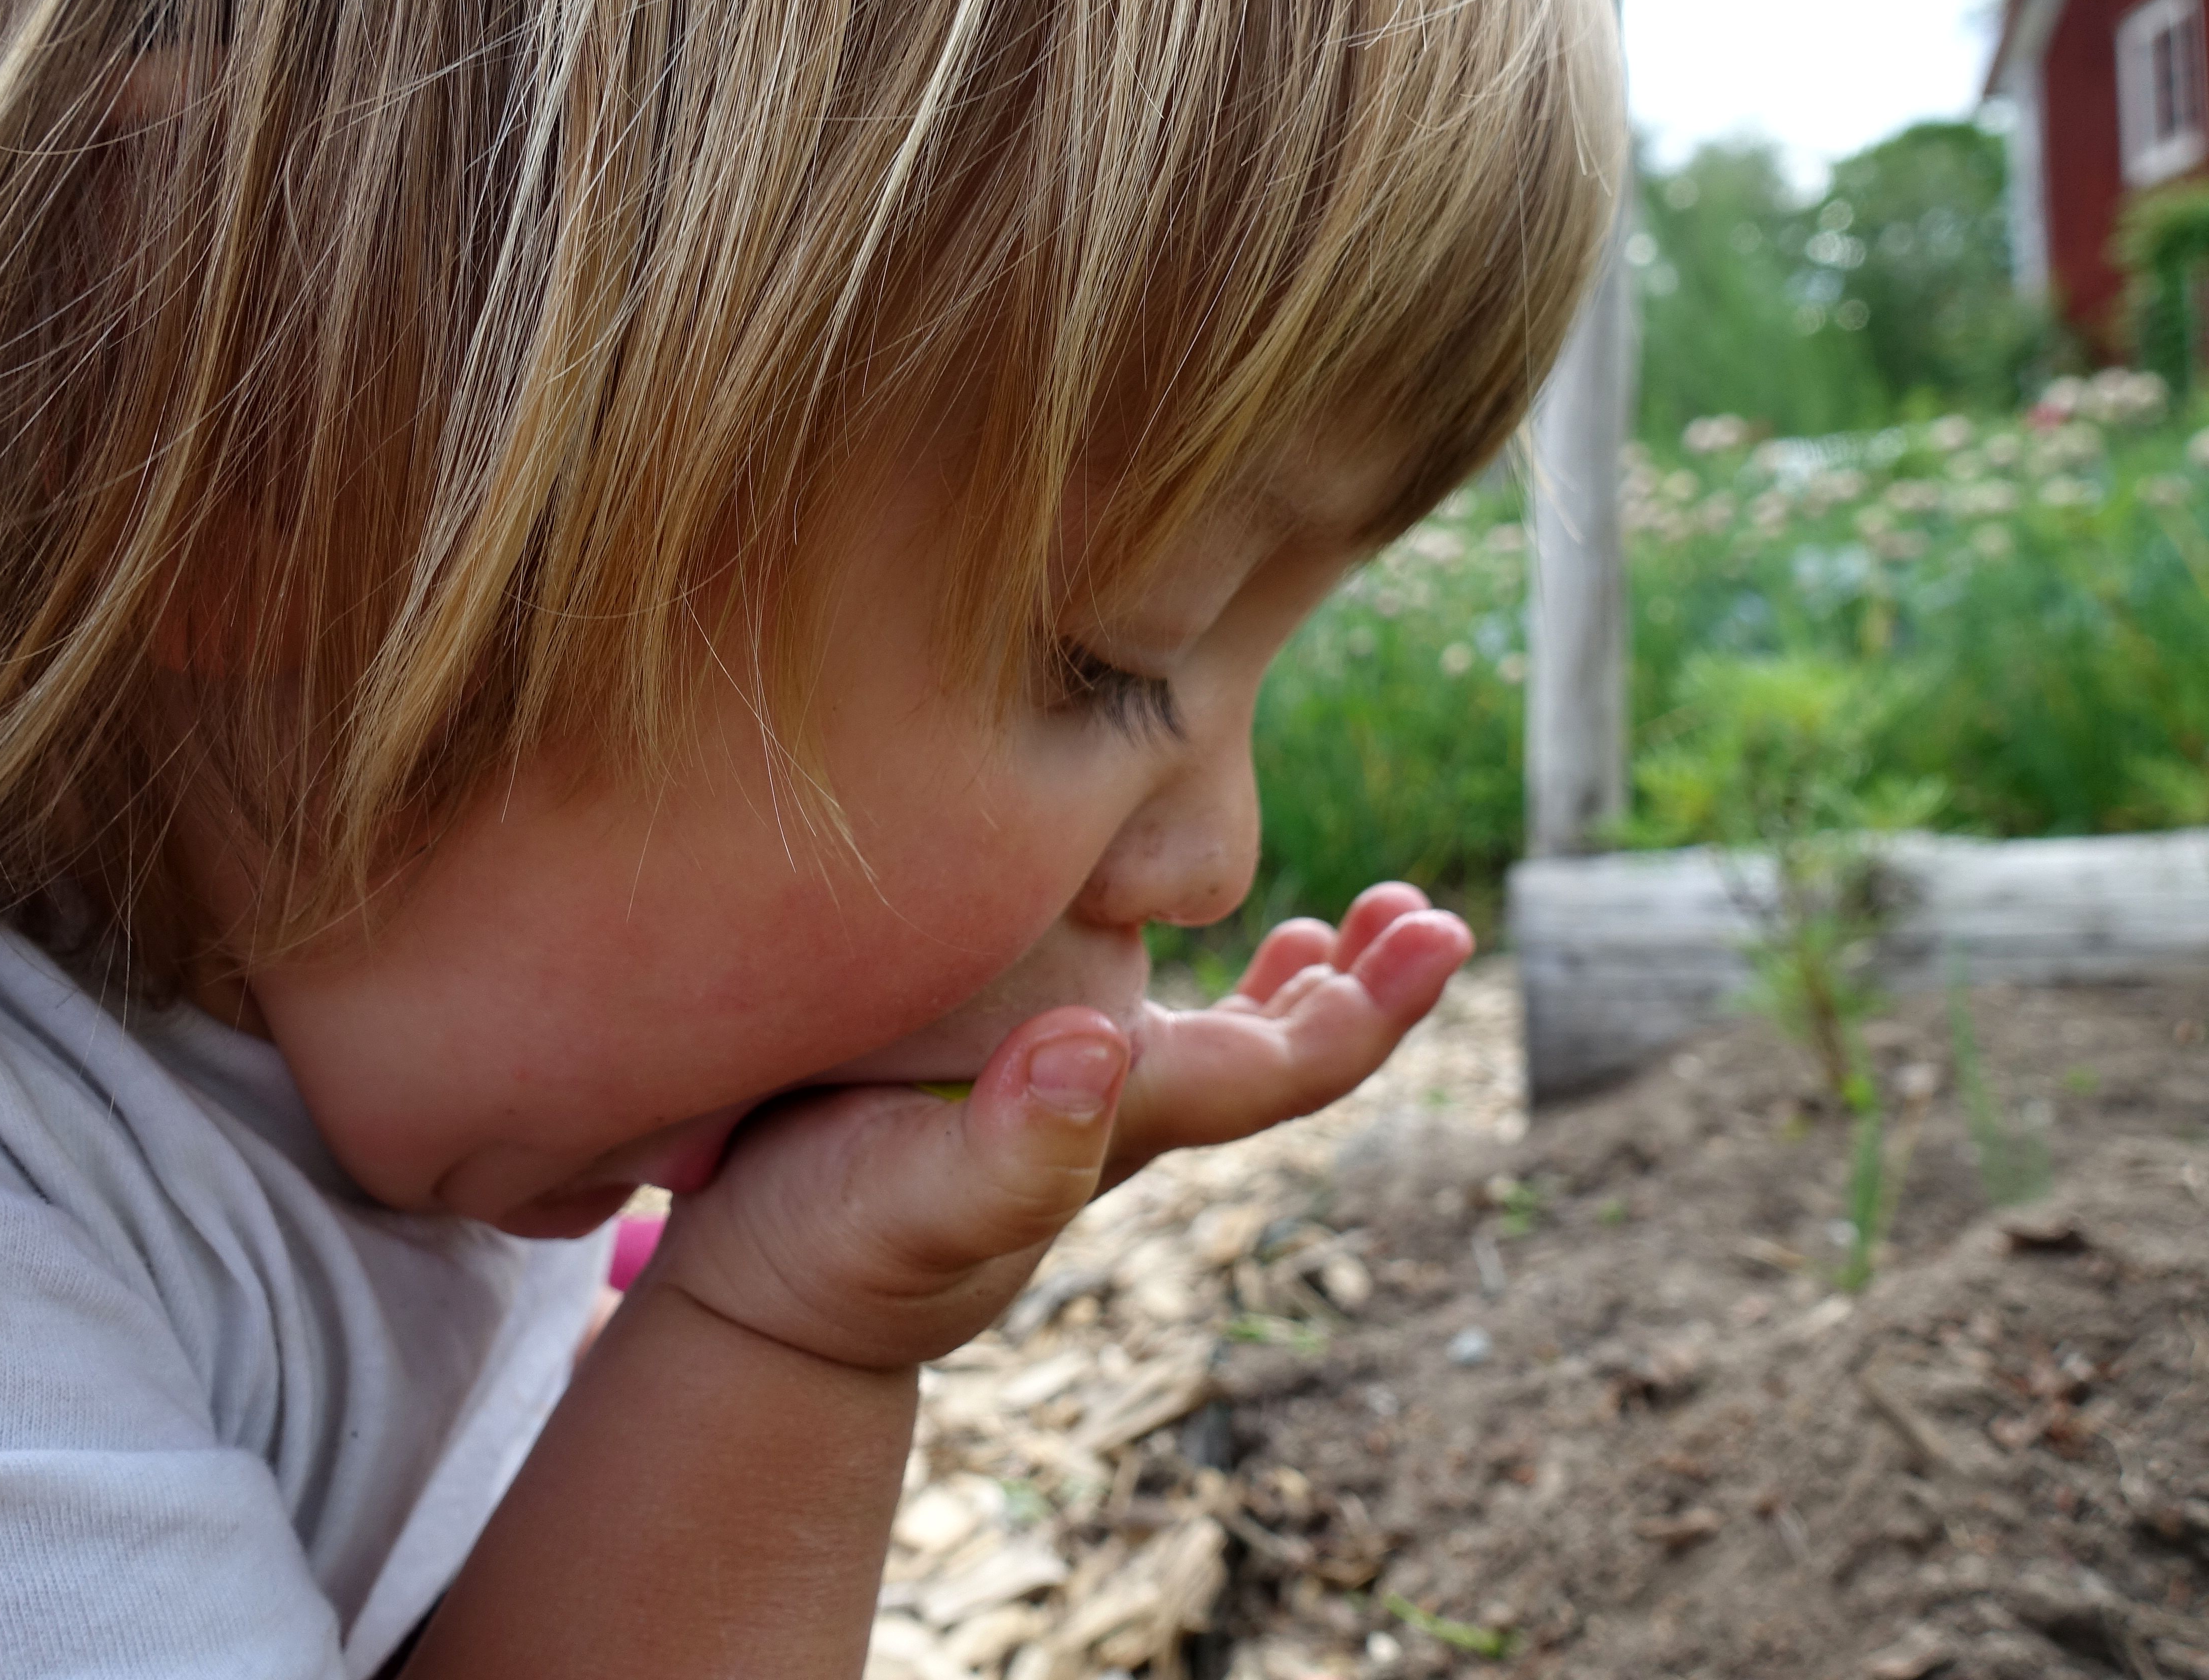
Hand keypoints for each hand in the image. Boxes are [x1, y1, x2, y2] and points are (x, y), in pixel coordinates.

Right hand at [643, 883, 1468, 1371]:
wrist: (761, 1295)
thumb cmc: (824, 1253)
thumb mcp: (906, 1206)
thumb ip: (1003, 1151)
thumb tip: (1098, 1048)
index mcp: (1119, 1123)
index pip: (1285, 1069)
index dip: (1375, 1007)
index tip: (1447, 933)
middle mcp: (1118, 1105)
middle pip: (1285, 1051)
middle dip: (1369, 985)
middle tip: (1428, 914)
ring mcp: (1070, 1092)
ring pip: (1228, 1032)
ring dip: (1309, 976)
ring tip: (1369, 912)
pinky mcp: (1008, 1069)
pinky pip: (1141, 1010)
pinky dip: (1197, 963)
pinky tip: (1195, 926)